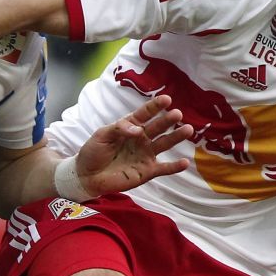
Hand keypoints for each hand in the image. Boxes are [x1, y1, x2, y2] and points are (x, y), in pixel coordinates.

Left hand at [71, 96, 196, 196]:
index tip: (166, 99)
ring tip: (188, 130)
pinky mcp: (147, 171)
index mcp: (130, 127)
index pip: (144, 114)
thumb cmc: (94, 151)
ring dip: (176, 137)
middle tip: (177, 114)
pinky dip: (174, 167)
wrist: (88, 176)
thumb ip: (119, 128)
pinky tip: (185, 163)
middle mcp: (141, 139)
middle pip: (157, 128)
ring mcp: (145, 155)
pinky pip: (163, 169)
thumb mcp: (102, 135)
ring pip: (164, 144)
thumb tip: (138, 130)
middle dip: (167, 120)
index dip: (155, 107)